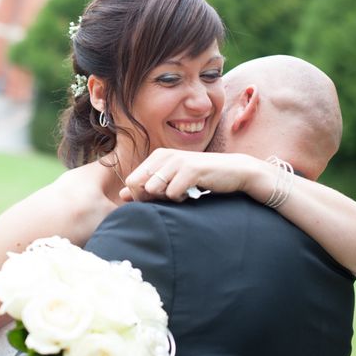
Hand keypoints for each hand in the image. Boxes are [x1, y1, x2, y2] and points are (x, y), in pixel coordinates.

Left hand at [121, 148, 257, 201]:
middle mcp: (164, 155)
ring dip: (166, 199)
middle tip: (168, 199)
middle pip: (137, 185)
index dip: (139, 197)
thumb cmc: (200, 177)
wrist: (233, 171)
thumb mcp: (172, 179)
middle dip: (149, 199)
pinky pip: (172, 193)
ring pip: (153, 189)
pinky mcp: (190, 170)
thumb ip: (147, 186)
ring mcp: (177, 161)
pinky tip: (191, 193)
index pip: (131, 181)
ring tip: (181, 194)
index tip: (156, 200)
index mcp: (158, 156)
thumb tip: (122, 195)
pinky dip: (180, 199)